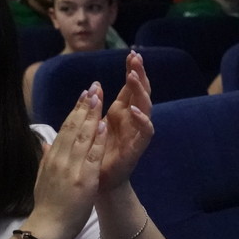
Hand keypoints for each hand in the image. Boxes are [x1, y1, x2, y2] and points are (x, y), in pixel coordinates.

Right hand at [26, 89, 106, 238]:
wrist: (48, 228)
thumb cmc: (48, 205)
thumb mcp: (42, 178)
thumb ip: (45, 159)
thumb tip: (44, 143)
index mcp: (52, 159)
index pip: (64, 129)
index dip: (74, 111)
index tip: (83, 95)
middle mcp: (60, 159)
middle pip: (72, 128)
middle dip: (84, 106)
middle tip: (93, 87)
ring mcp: (71, 168)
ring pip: (82, 137)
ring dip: (91, 115)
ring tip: (98, 97)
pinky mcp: (83, 179)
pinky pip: (92, 155)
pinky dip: (97, 139)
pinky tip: (103, 124)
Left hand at [99, 54, 153, 192]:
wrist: (97, 185)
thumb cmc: (95, 156)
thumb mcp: (92, 126)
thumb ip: (94, 108)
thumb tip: (93, 87)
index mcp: (120, 114)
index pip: (130, 87)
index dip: (132, 71)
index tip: (131, 54)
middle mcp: (131, 120)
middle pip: (141, 92)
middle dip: (140, 74)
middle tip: (136, 58)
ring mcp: (136, 132)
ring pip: (146, 106)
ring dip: (140, 91)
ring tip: (134, 76)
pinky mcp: (138, 147)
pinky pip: (146, 131)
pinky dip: (142, 119)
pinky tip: (135, 110)